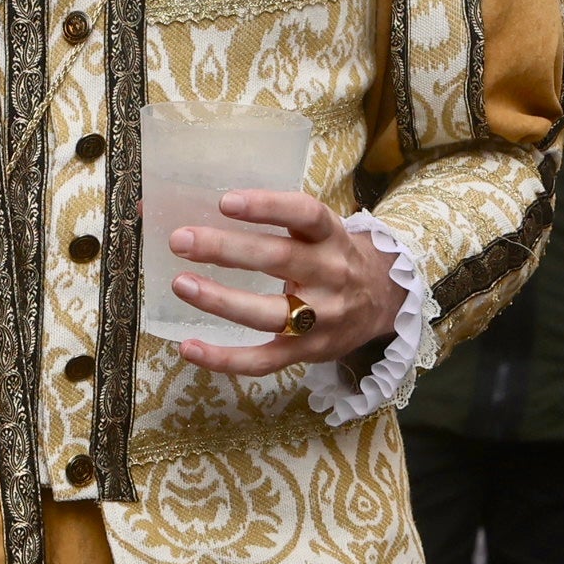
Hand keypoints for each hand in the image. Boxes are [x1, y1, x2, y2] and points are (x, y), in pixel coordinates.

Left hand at [167, 192, 409, 375]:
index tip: (225, 202)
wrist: (382, 301)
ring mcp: (320, 318)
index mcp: (331, 237)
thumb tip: (192, 206)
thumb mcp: (319, 232)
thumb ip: (276, 219)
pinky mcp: (308, 352)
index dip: (267, 207)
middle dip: (226, 249)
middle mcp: (330, 274)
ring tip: (182, 284)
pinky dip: (224, 358)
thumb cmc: (332, 258)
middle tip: (181, 241)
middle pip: (279, 260)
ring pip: (268, 313)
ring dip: (220, 300)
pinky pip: (263, 361)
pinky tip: (189, 347)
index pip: (305, 214)